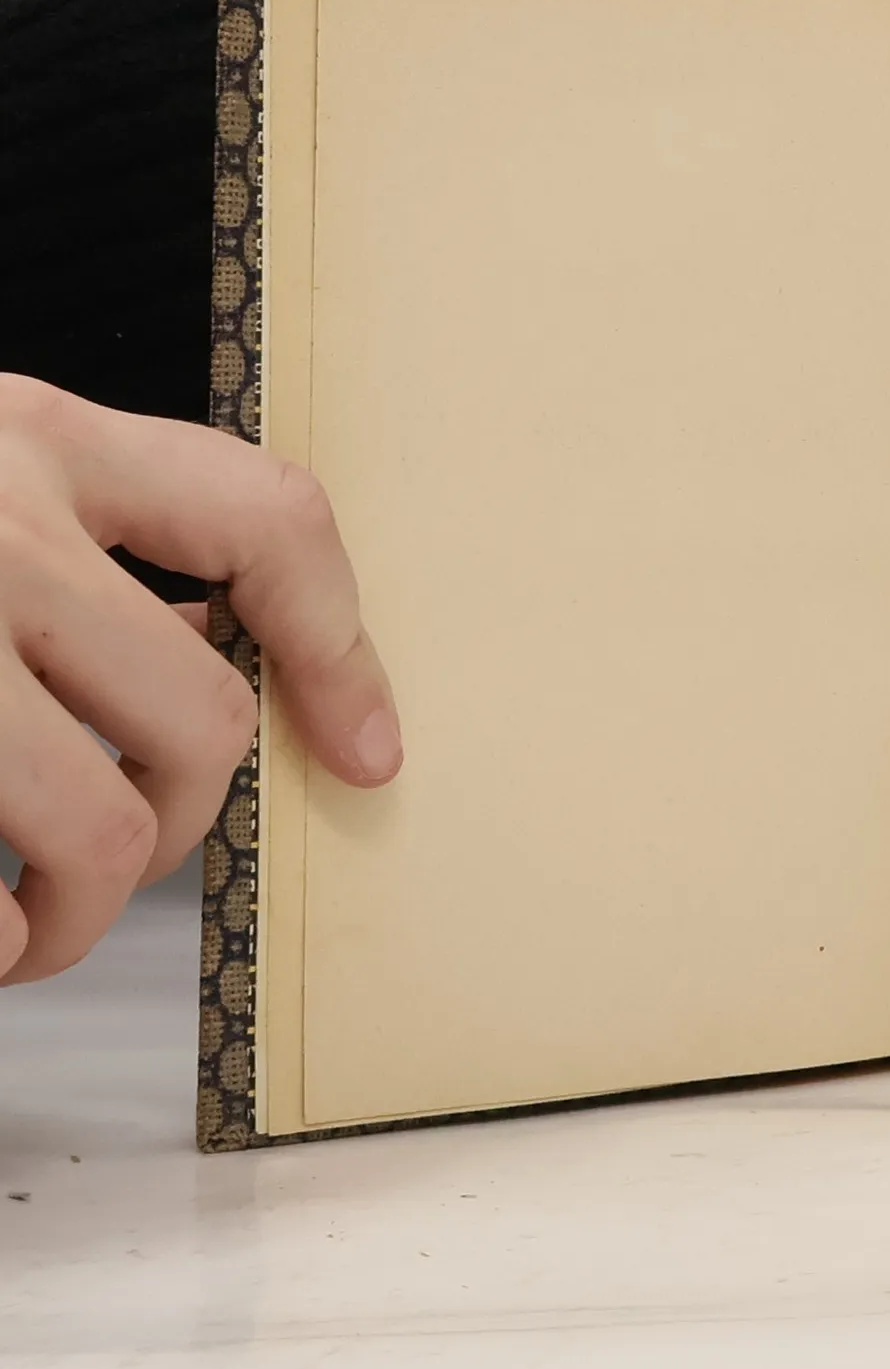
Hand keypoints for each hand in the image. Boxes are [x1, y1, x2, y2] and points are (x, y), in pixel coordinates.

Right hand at [0, 378, 400, 983]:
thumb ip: (91, 538)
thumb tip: (233, 672)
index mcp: (42, 440)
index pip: (269, 516)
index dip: (340, 646)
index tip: (372, 757)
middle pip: (202, 716)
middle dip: (185, 821)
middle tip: (129, 861)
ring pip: (102, 823)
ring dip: (84, 912)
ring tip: (38, 928)